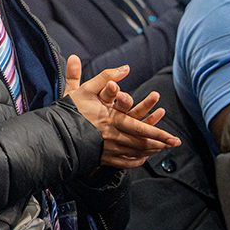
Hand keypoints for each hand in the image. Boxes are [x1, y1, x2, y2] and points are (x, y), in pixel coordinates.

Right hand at [64, 56, 179, 168]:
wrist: (54, 133)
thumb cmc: (70, 110)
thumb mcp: (86, 89)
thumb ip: (106, 76)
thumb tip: (125, 67)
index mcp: (110, 119)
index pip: (139, 127)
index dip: (157, 132)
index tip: (171, 137)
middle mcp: (111, 136)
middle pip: (141, 142)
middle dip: (159, 143)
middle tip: (175, 143)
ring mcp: (107, 149)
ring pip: (134, 152)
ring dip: (150, 151)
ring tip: (162, 148)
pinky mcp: (101, 157)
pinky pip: (123, 162)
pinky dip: (135, 160)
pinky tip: (142, 158)